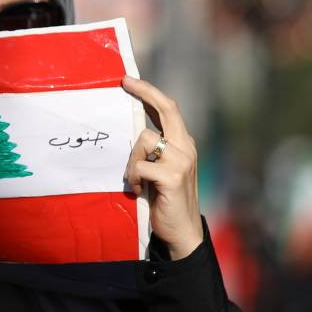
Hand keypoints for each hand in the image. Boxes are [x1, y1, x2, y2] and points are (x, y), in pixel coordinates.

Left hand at [121, 77, 204, 258]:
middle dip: (145, 91)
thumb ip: (152, 151)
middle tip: (125, 82)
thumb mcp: (160, 170)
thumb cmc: (167, 200)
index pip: (168, 109)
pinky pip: (140, 166)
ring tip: (135, 180)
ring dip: (132, 160)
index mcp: (183, 143)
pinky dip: (133, 178)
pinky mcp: (173, 176)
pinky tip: (138, 190)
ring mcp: (182, 160)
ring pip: (145, 139)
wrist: (183, 231)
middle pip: (167, 108)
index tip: (129, 80)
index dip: (149, 92)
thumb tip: (130, 131)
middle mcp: (186, 147)